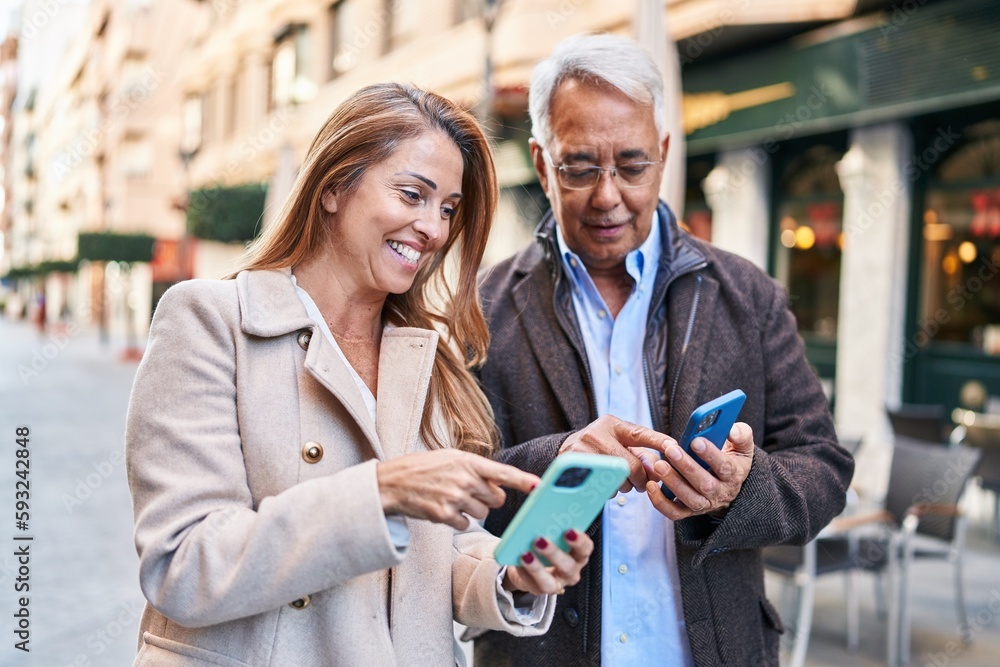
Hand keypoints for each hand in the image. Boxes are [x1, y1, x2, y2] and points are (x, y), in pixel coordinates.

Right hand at [377, 449, 538, 529]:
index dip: (523, 480)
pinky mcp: (443, 515)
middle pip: (496, 499)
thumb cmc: (423, 468)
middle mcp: (463, 478)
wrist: (391, 482)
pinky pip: (465, 524)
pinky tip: (443, 509)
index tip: (539, 486)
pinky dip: (457, 520)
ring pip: (482, 513)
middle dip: (488, 499)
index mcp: (467, 461)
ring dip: (472, 510)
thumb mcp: (450, 458)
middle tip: (470, 492)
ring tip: (452, 499)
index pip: (502, 472)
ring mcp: (453, 497)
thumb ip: (476, 469)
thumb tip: (500, 485)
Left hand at [502, 529, 593, 595]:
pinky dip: (524, 572)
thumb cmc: (542, 544)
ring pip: (550, 582)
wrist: (526, 562)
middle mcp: (571, 571)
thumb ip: (550, 526)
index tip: (568, 530)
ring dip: (537, 567)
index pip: (586, 548)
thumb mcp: (549, 534)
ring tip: (525, 554)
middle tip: (540, 540)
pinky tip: (518, 562)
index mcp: (577, 554)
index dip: (580, 540)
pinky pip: (532, 584)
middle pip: (568, 566)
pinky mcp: (539, 590)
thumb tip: (541, 515)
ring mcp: (556, 583)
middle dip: (554, 553)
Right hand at [558, 415, 675, 492]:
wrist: (566, 450)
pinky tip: (604, 482)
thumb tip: (657, 470)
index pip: (641, 434)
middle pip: (630, 466)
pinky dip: (609, 490)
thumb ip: (642, 453)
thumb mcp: (619, 442)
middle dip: (641, 479)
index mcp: (612, 425)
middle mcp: (596, 434)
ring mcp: (582, 451)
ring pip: (617, 480)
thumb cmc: (601, 446)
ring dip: (625, 486)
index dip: (659, 441)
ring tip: (620, 480)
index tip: (675, 447)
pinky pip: (600, 488)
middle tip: (642, 484)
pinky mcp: (573, 468)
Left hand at [643, 422, 754, 518]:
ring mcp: (704, 504)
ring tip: (658, 464)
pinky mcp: (688, 511)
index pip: (724, 467)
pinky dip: (661, 502)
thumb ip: (741, 435)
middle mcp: (720, 493)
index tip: (696, 440)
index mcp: (734, 475)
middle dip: (687, 467)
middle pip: (705, 484)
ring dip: (673, 482)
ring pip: (690, 499)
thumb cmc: (730, 459)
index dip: (711, 454)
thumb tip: (731, 430)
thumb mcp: (742, 446)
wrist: (726, 485)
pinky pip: (674, 512)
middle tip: (671, 450)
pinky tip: (650, 486)